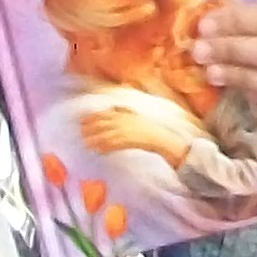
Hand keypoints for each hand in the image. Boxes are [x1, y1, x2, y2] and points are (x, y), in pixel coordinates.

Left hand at [78, 100, 201, 162]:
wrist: (176, 146)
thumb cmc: (159, 136)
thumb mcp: (143, 121)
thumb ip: (129, 112)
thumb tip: (115, 106)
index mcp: (134, 114)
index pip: (111, 112)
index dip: (96, 115)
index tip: (83, 118)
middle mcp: (134, 120)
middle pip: (109, 121)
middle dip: (93, 125)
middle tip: (80, 130)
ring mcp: (136, 130)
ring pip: (112, 132)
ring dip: (97, 137)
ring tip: (86, 142)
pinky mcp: (138, 141)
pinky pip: (119, 143)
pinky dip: (107, 146)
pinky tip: (98, 150)